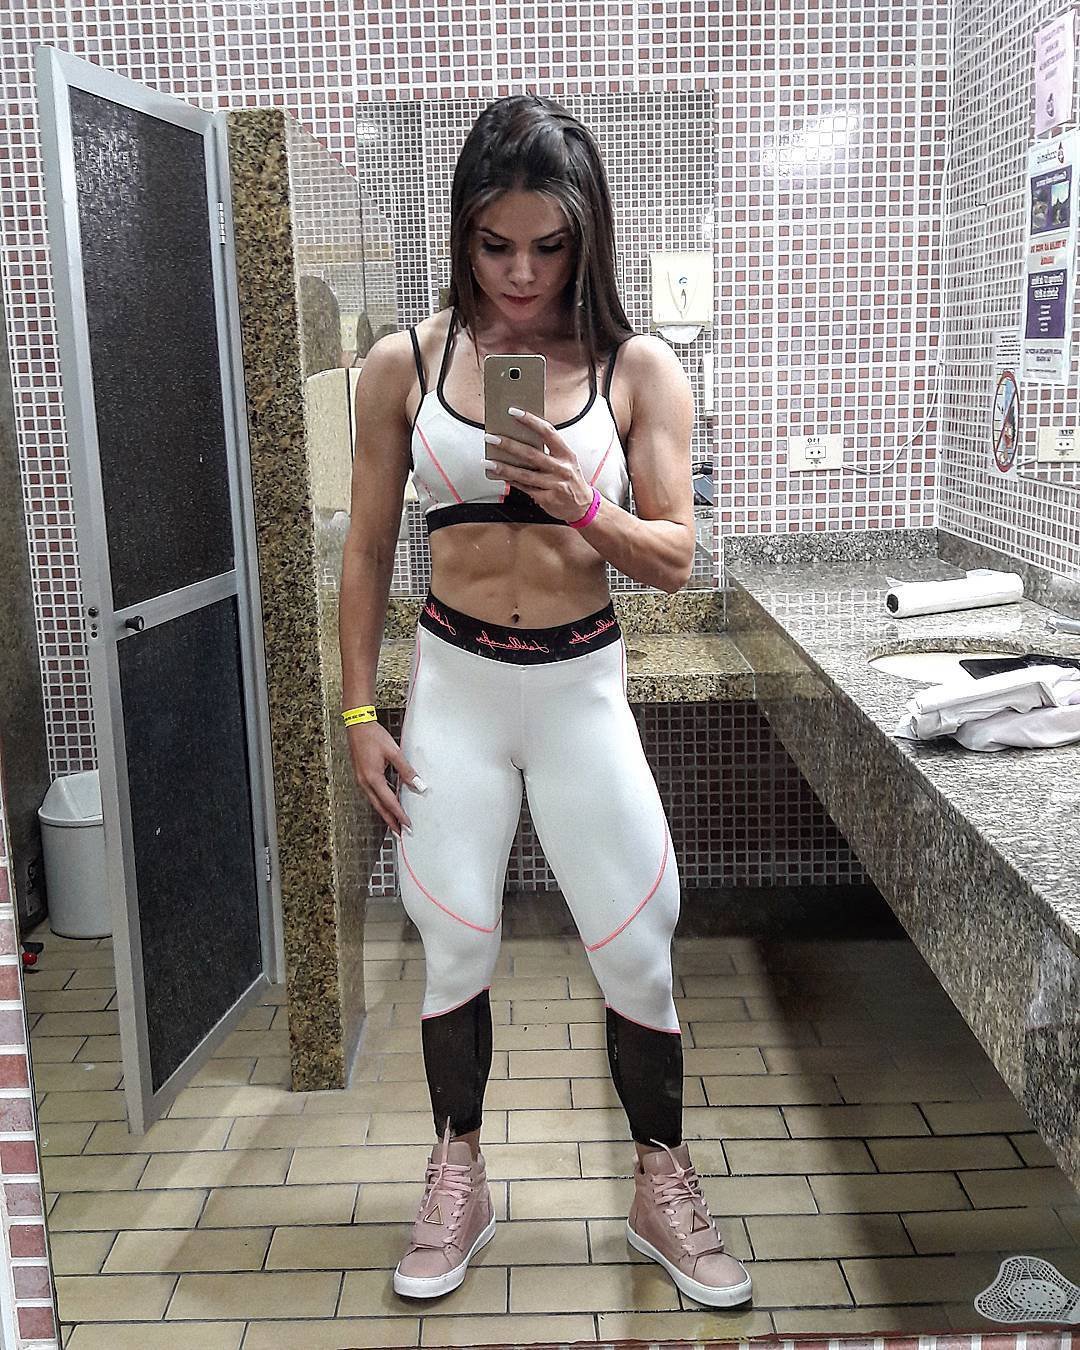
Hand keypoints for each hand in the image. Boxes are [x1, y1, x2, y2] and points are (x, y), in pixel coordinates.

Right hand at [346, 720, 422, 836]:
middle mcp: (365, 782)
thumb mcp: (394, 752)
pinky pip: (372, 794)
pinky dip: (380, 802)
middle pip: (379, 807)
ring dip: (385, 813)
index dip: (399, 815)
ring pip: (375, 802)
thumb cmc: (373, 736)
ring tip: (394, 823)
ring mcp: (361, 779)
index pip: (389, 802)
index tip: (407, 825)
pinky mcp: (362, 775)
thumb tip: (419, 785)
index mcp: (373, 778)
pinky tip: (387, 804)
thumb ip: (407, 770)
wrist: (357, 725)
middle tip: (400, 833)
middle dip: (390, 821)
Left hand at [484, 408, 595, 522]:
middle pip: (531, 454)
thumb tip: (521, 439)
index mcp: (566, 454)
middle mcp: (561, 468)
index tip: (514, 413)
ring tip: (487, 462)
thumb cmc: (571, 480)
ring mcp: (554, 485)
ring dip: (503, 468)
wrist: (583, 507)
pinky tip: (499, 476)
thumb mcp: (566, 462)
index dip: (530, 421)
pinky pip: (524, 488)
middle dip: (509, 445)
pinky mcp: (546, 498)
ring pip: (524, 474)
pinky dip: (511, 482)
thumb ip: (549, 452)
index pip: (547, 432)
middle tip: (492, 438)